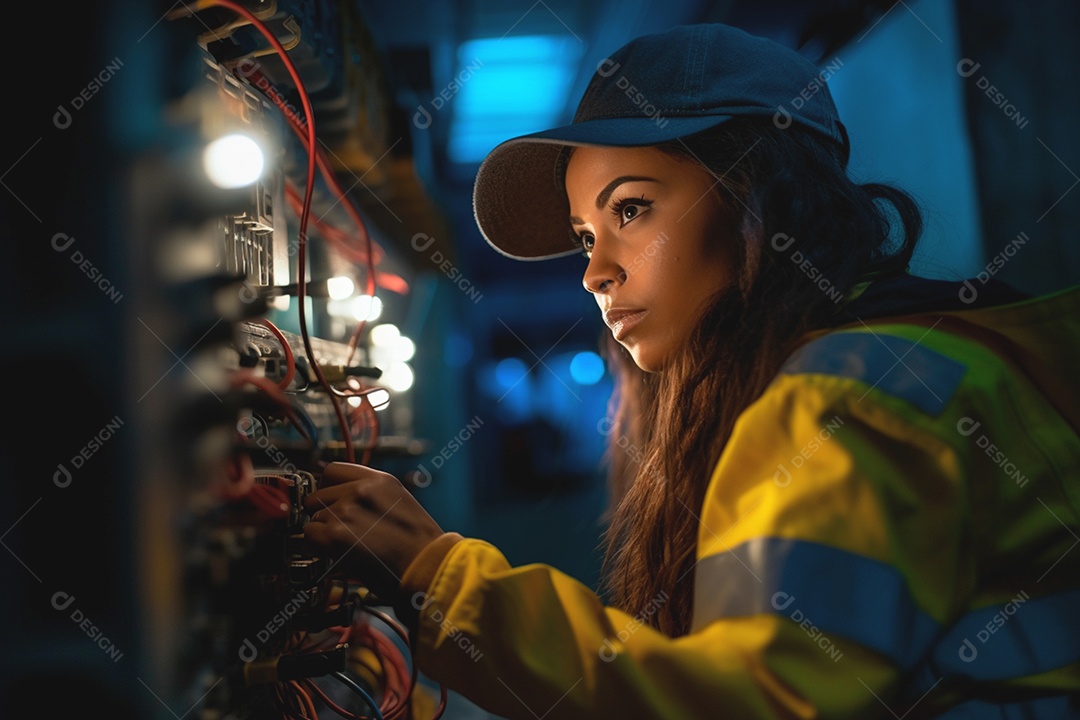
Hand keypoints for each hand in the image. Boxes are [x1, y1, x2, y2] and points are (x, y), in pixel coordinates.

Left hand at [302, 462, 444, 606]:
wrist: (428, 568)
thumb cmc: (421, 546)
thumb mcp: (401, 505)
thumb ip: (372, 497)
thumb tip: (346, 501)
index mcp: (380, 480)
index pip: (333, 470)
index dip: (327, 487)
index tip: (329, 500)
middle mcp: (361, 490)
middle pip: (319, 494)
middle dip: (324, 512)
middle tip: (339, 530)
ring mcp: (347, 510)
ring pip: (314, 516)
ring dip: (323, 532)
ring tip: (344, 546)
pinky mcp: (336, 534)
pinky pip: (310, 535)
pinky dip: (317, 546)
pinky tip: (334, 554)